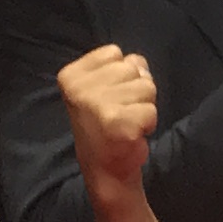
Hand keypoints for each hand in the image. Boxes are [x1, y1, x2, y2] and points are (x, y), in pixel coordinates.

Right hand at [57, 46, 159, 188]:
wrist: (104, 168)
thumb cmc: (106, 124)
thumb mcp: (103, 87)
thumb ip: (121, 67)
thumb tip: (140, 63)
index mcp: (71, 75)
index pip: (114, 52)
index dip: (121, 75)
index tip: (110, 97)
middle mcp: (79, 89)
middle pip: (132, 68)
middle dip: (135, 90)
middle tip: (121, 112)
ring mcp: (97, 106)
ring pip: (146, 87)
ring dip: (143, 106)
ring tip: (126, 121)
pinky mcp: (117, 123)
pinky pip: (152, 110)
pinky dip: (148, 123)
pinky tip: (132, 133)